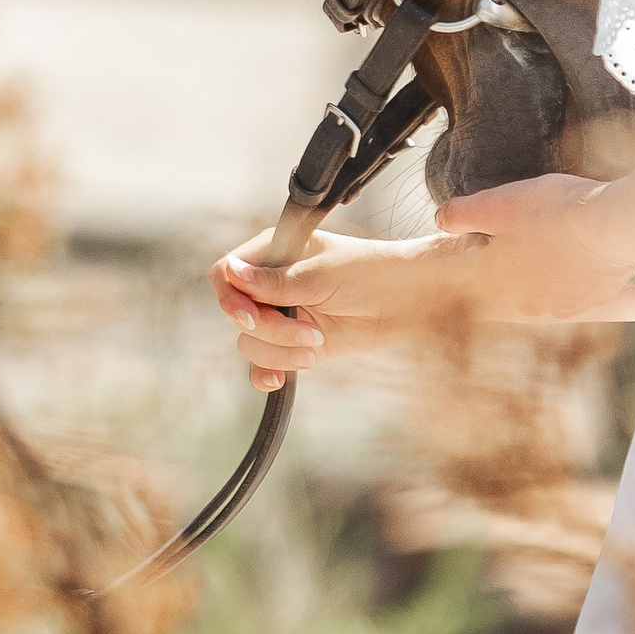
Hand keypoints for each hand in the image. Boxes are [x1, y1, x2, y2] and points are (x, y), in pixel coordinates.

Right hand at [211, 225, 462, 391]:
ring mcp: (283, 315)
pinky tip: (279, 380)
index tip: (250, 316)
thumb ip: (276, 282)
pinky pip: (264, 364)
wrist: (408, 300)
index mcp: (274, 252)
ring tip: (317, 347)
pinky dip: (266, 373)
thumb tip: (231, 272)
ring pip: (252, 342)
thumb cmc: (370, 273)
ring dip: (280, 351)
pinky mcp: (295, 344)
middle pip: (237, 313)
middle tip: (310, 333)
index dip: (229, 297)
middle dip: (270, 329)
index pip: (226, 272)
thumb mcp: (322, 276)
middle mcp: (271, 284)